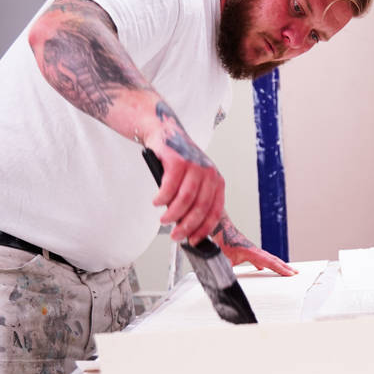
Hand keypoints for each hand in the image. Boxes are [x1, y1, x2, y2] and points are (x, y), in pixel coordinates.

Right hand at [146, 101, 223, 243]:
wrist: (165, 133)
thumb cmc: (179, 161)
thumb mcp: (193, 181)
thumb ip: (194, 201)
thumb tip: (187, 228)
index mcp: (216, 181)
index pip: (215, 210)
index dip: (204, 228)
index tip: (194, 240)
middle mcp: (209, 172)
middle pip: (201, 207)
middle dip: (187, 226)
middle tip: (175, 235)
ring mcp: (194, 165)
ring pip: (186, 199)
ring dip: (173, 214)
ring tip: (164, 220)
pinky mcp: (178, 160)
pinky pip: (170, 186)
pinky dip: (162, 198)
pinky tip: (157, 202)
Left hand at [212, 213, 296, 276]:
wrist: (218, 228)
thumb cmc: (221, 241)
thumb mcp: (222, 258)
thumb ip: (226, 269)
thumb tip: (224, 280)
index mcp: (251, 252)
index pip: (270, 262)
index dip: (281, 269)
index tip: (291, 274)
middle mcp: (254, 250)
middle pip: (273, 259)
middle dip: (285, 267)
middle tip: (296, 273)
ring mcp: (251, 250)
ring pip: (267, 258)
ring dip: (277, 264)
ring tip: (285, 270)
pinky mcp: (246, 250)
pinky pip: (258, 258)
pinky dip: (263, 263)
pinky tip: (261, 269)